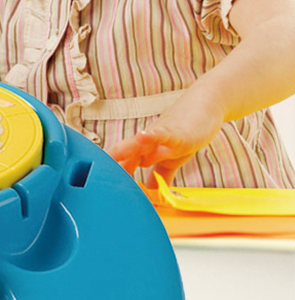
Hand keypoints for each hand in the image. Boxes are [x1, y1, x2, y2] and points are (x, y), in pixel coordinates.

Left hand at [107, 94, 224, 186]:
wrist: (205, 105)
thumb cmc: (186, 133)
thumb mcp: (171, 160)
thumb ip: (160, 176)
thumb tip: (152, 194)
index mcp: (143, 152)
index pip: (123, 166)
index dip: (111, 178)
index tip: (98, 190)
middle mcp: (146, 143)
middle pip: (123, 155)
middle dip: (109, 167)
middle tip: (93, 178)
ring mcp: (159, 136)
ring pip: (138, 145)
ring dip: (123, 151)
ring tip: (109, 156)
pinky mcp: (176, 131)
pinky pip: (162, 134)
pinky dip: (151, 135)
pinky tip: (142, 136)